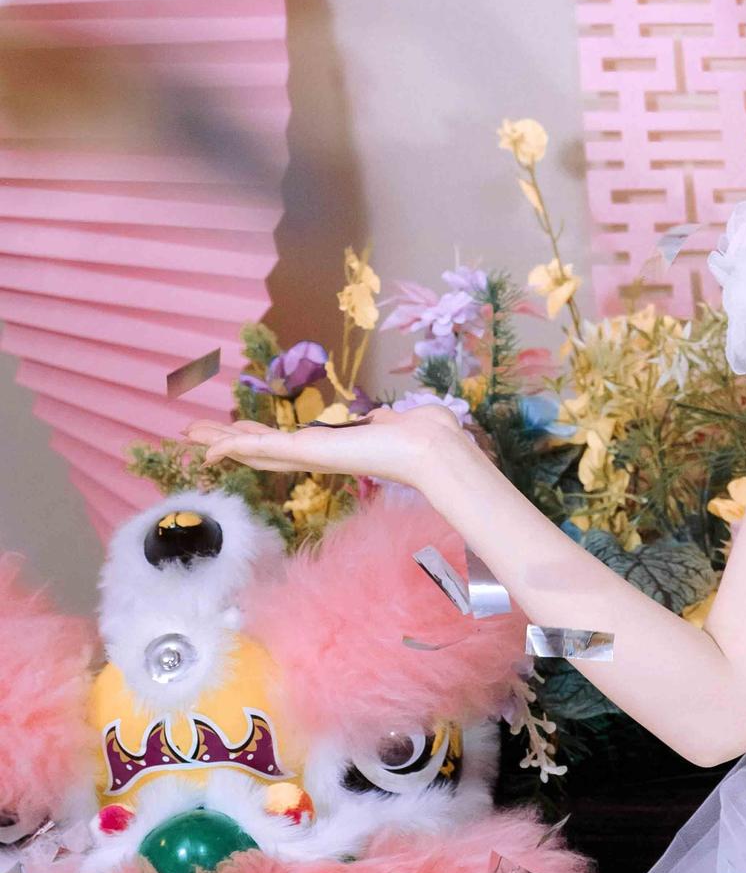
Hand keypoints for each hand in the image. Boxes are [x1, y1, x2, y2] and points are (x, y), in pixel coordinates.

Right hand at [186, 399, 479, 497]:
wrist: (430, 448)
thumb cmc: (424, 435)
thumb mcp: (398, 423)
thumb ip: (389, 421)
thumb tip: (393, 418)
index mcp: (332, 447)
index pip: (285, 443)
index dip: (256, 438)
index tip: (235, 431)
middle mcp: (316, 454)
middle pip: (259, 448)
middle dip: (225, 439)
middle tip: (192, 432)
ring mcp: (309, 454)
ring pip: (253, 448)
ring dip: (219, 439)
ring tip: (187, 433)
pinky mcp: (308, 451)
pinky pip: (261, 448)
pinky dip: (233, 446)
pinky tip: (208, 446)